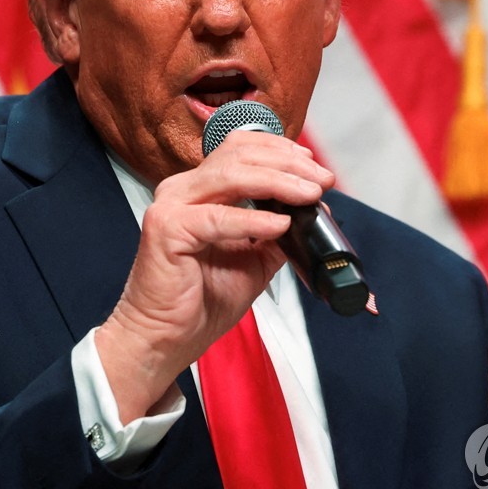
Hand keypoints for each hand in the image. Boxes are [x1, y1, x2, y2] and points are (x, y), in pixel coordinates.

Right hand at [94, 130, 333, 420]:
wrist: (166, 339)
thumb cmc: (200, 302)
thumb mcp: (253, 260)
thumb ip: (276, 233)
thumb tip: (310, 214)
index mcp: (198, 190)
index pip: (240, 149)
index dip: (280, 150)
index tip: (314, 166)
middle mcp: (181, 190)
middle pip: (239, 156)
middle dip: (288, 164)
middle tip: (321, 181)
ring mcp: (170, 206)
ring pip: (231, 176)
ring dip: (278, 182)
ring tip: (308, 195)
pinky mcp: (167, 229)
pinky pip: (219, 217)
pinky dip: (253, 220)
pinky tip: (279, 224)